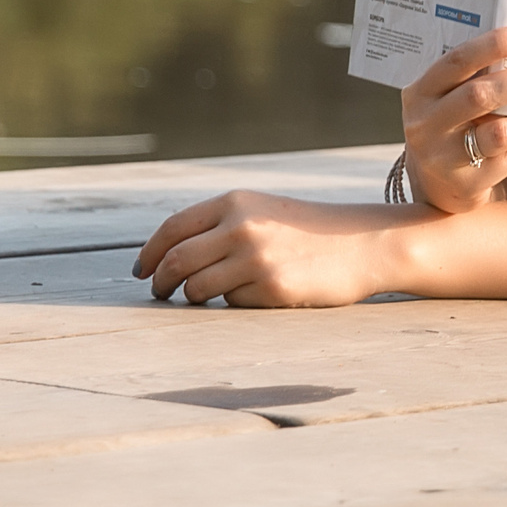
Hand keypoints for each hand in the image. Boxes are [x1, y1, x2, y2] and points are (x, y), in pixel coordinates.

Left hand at [134, 190, 395, 306]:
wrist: (364, 242)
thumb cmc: (309, 230)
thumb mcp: (263, 210)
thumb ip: (221, 223)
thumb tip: (170, 253)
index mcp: (235, 202)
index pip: (172, 228)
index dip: (150, 253)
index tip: (142, 270)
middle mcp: (241, 227)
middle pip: (176, 262)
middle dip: (161, 282)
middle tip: (159, 292)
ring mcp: (256, 259)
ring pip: (197, 288)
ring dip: (195, 297)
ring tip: (208, 296)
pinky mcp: (272, 289)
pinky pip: (232, 304)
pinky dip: (234, 303)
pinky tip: (257, 294)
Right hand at [401, 26, 506, 212]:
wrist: (438, 184)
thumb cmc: (452, 127)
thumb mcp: (448, 100)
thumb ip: (474, 78)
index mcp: (421, 93)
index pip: (458, 61)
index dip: (494, 45)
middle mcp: (426, 124)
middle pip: (480, 95)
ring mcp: (445, 156)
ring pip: (501, 132)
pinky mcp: (468, 182)